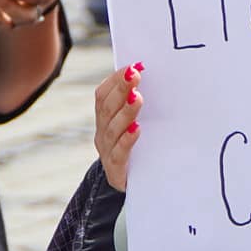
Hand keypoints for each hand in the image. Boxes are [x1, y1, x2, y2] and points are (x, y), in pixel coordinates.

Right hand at [94, 63, 144, 189]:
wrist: (136, 184)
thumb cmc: (141, 146)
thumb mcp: (136, 122)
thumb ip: (137, 102)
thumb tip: (148, 73)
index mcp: (104, 118)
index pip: (103, 94)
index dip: (115, 80)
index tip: (133, 66)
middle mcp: (102, 132)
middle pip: (107, 108)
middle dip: (121, 89)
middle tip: (135, 75)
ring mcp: (107, 151)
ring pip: (113, 129)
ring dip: (125, 111)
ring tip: (138, 98)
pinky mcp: (116, 170)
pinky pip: (119, 154)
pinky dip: (127, 140)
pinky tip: (136, 129)